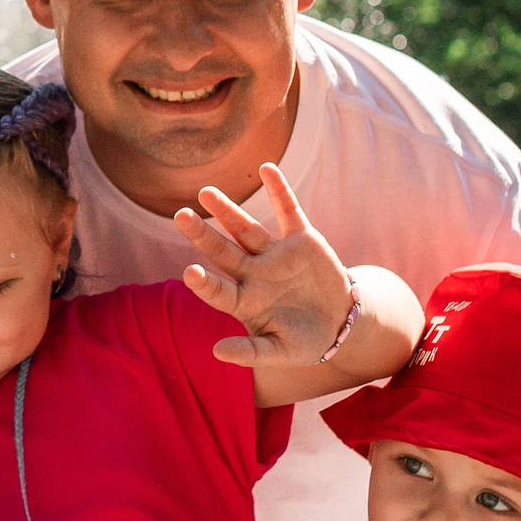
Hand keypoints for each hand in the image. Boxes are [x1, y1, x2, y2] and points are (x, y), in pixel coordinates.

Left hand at [177, 165, 354, 367]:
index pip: (219, 291)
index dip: (205, 283)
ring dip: (228, 211)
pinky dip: (279, 190)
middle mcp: (254, 274)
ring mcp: (275, 255)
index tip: (189, 272)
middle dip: (202, 235)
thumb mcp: (280, 352)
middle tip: (180, 216)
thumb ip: (251, 352)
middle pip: (223, 251)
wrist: (339, 322)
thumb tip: (216, 352)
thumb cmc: (303, 340)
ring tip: (206, 192)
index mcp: (245, 302)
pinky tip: (266, 168)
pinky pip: (288, 211)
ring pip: (246, 229)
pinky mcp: (301, 239)